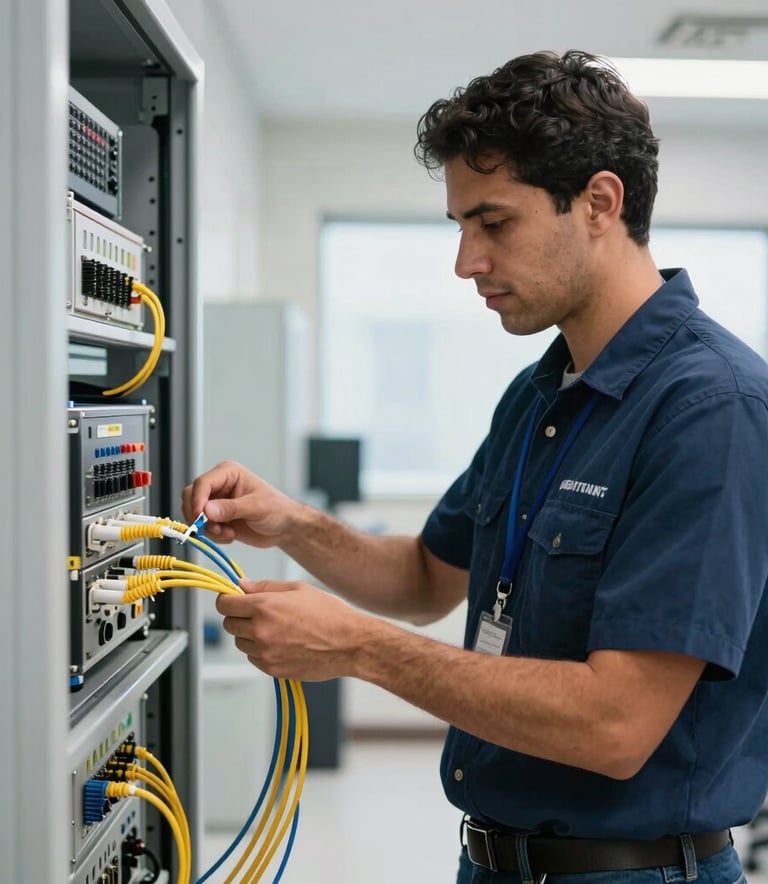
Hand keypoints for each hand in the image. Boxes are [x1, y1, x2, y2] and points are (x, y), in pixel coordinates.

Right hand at [181, 460, 297, 546]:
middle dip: (200, 517)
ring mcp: (216, 502)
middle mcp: (219, 486)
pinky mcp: (216, 518)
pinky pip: (202, 528)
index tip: (200, 517)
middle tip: (216, 529)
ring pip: (194, 514)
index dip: (198, 500)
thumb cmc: (277, 509)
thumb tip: (207, 510)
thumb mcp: (257, 507)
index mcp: (229, 473)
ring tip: (228, 533)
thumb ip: (231, 508)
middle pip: (191, 497)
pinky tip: (230, 535)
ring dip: (208, 529)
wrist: (284, 528)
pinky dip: (213, 536)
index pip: (203, 483)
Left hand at [216, 579, 364, 679]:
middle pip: (229, 624)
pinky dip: (261, 651)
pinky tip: (282, 642)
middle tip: (256, 613)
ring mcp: (266, 653)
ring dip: (249, 635)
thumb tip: (242, 586)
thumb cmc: (329, 614)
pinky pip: (254, 658)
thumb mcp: (298, 589)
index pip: (225, 604)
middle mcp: (261, 631)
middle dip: (238, 616)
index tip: (233, 598)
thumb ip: (265, 587)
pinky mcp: (273, 670)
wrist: (350, 644)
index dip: (227, 599)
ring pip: (240, 643)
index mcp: (265, 607)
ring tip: (275, 628)